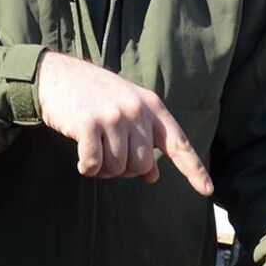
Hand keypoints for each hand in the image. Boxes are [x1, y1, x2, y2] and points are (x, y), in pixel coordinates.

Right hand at [35, 52, 213, 195]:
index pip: (178, 143)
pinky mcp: (89, 124)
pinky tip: (82, 156)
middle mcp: (137, 110)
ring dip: (103, 169)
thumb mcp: (126, 112)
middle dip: (124, 169)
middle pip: (142, 166)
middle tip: (108, 152)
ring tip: (94, 148)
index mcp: (152, 106)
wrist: (57, 75)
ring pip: (117, 168)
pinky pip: (94, 165)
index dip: (194, 169)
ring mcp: (114, 116)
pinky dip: (87, 168)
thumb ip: (144, 140)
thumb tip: (154, 175)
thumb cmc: (94, 96)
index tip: (208, 190)